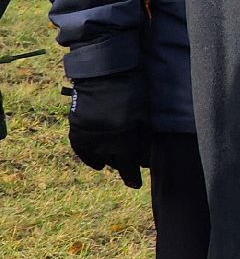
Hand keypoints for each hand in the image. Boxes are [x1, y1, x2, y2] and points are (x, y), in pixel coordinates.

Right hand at [68, 71, 149, 188]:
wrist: (104, 73)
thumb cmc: (132, 91)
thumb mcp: (144, 116)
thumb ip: (142, 140)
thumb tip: (143, 160)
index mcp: (123, 139)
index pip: (128, 167)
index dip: (132, 178)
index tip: (136, 185)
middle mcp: (102, 143)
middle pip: (114, 163)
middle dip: (124, 163)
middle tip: (130, 161)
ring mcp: (87, 137)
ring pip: (98, 158)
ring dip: (108, 158)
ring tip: (115, 157)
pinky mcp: (76, 130)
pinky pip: (82, 151)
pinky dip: (90, 156)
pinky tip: (97, 161)